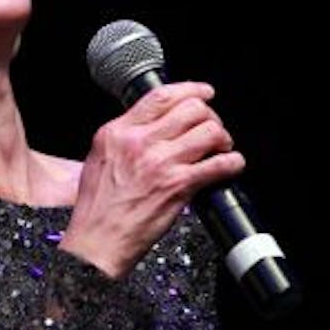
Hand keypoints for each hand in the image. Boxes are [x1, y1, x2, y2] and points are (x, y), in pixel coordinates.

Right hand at [59, 81, 244, 278]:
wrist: (97, 239)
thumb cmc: (97, 206)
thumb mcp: (100, 158)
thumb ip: (124, 137)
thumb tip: (152, 126)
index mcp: (118, 132)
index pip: (160, 96)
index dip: (190, 90)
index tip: (203, 92)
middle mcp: (139, 142)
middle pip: (191, 109)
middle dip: (210, 116)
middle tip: (212, 129)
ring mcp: (160, 162)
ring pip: (209, 131)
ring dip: (222, 139)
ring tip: (220, 149)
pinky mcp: (178, 185)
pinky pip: (219, 164)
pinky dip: (232, 163)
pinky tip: (230, 166)